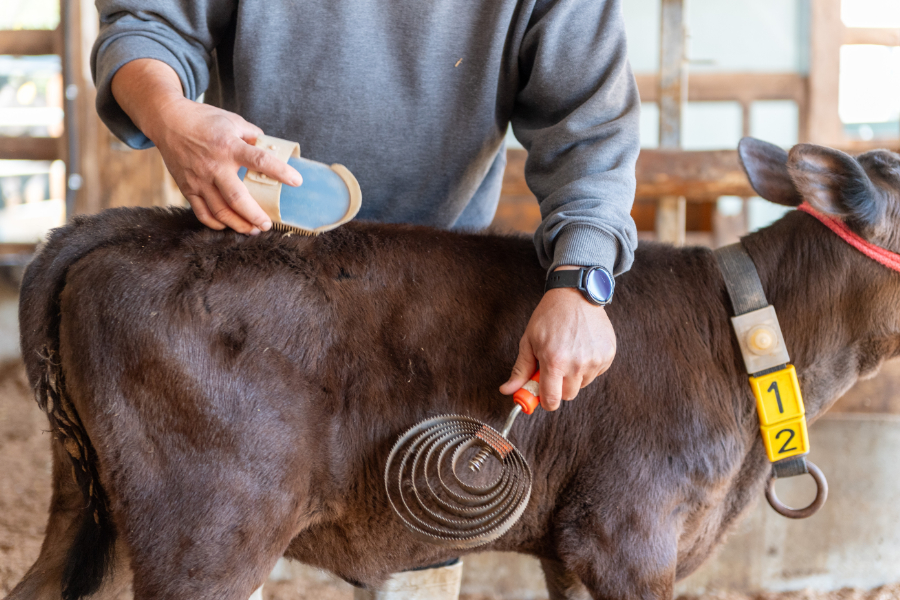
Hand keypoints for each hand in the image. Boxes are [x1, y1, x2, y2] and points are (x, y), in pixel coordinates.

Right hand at [112, 59, 301, 233]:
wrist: (168, 120)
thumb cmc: (204, 120)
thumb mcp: (232, 121)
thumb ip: (253, 136)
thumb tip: (272, 149)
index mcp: (229, 146)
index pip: (259, 160)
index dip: (279, 171)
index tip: (296, 181)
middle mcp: (214, 166)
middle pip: (237, 198)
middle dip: (255, 215)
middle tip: (267, 224)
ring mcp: (199, 179)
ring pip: (220, 211)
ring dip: (238, 224)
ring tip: (253, 230)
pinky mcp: (187, 188)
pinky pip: (202, 212)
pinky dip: (216, 223)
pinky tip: (228, 225)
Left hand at [499, 269, 615, 410]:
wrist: (575, 295)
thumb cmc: (549, 317)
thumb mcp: (529, 341)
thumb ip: (521, 370)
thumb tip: (507, 391)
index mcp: (554, 361)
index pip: (552, 400)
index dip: (546, 401)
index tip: (543, 396)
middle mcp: (577, 363)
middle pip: (568, 395)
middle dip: (559, 386)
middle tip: (554, 367)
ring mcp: (595, 359)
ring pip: (583, 384)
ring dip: (574, 375)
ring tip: (569, 352)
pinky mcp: (608, 354)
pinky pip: (596, 372)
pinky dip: (588, 366)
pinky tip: (582, 348)